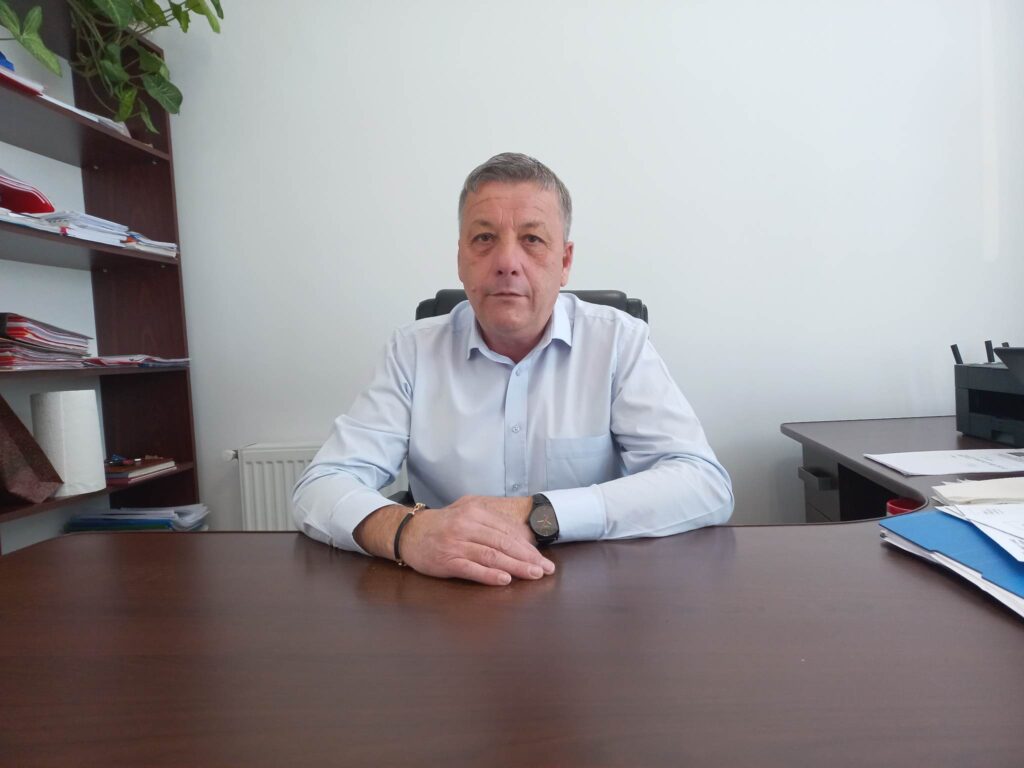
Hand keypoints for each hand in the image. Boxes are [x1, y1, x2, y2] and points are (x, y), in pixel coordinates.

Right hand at [400, 495, 555, 585]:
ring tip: (533, 575)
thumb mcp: (467, 515)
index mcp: (476, 512)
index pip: (508, 531)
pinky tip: (504, 580)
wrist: (409, 533)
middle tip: (545, 570)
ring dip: (516, 567)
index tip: (543, 559)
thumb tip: (521, 538)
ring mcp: (456, 543)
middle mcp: (467, 525)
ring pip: (492, 555)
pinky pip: (472, 568)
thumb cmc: (443, 526)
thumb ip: (490, 523)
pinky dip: (489, 575)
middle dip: (528, 558)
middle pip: (504, 543)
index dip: (528, 547)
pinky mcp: (446, 560)